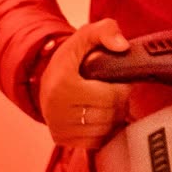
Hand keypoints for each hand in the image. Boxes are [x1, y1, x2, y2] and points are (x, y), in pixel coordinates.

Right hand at [39, 19, 131, 149]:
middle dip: (120, 103)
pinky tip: (100, 115)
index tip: (120, 80)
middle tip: (116, 91)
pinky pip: (96, 140)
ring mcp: (58, 127)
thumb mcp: (86, 35)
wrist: (48, 80)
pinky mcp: (62, 140)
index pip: (110, 97)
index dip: (123, 88)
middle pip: (109, 114)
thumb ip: (107, 30)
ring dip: (113, 117)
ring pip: (105, 129)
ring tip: (108, 102)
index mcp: (63, 85)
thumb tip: (123, 47)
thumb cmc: (73, 58)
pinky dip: (104, 129)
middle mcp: (56, 110)